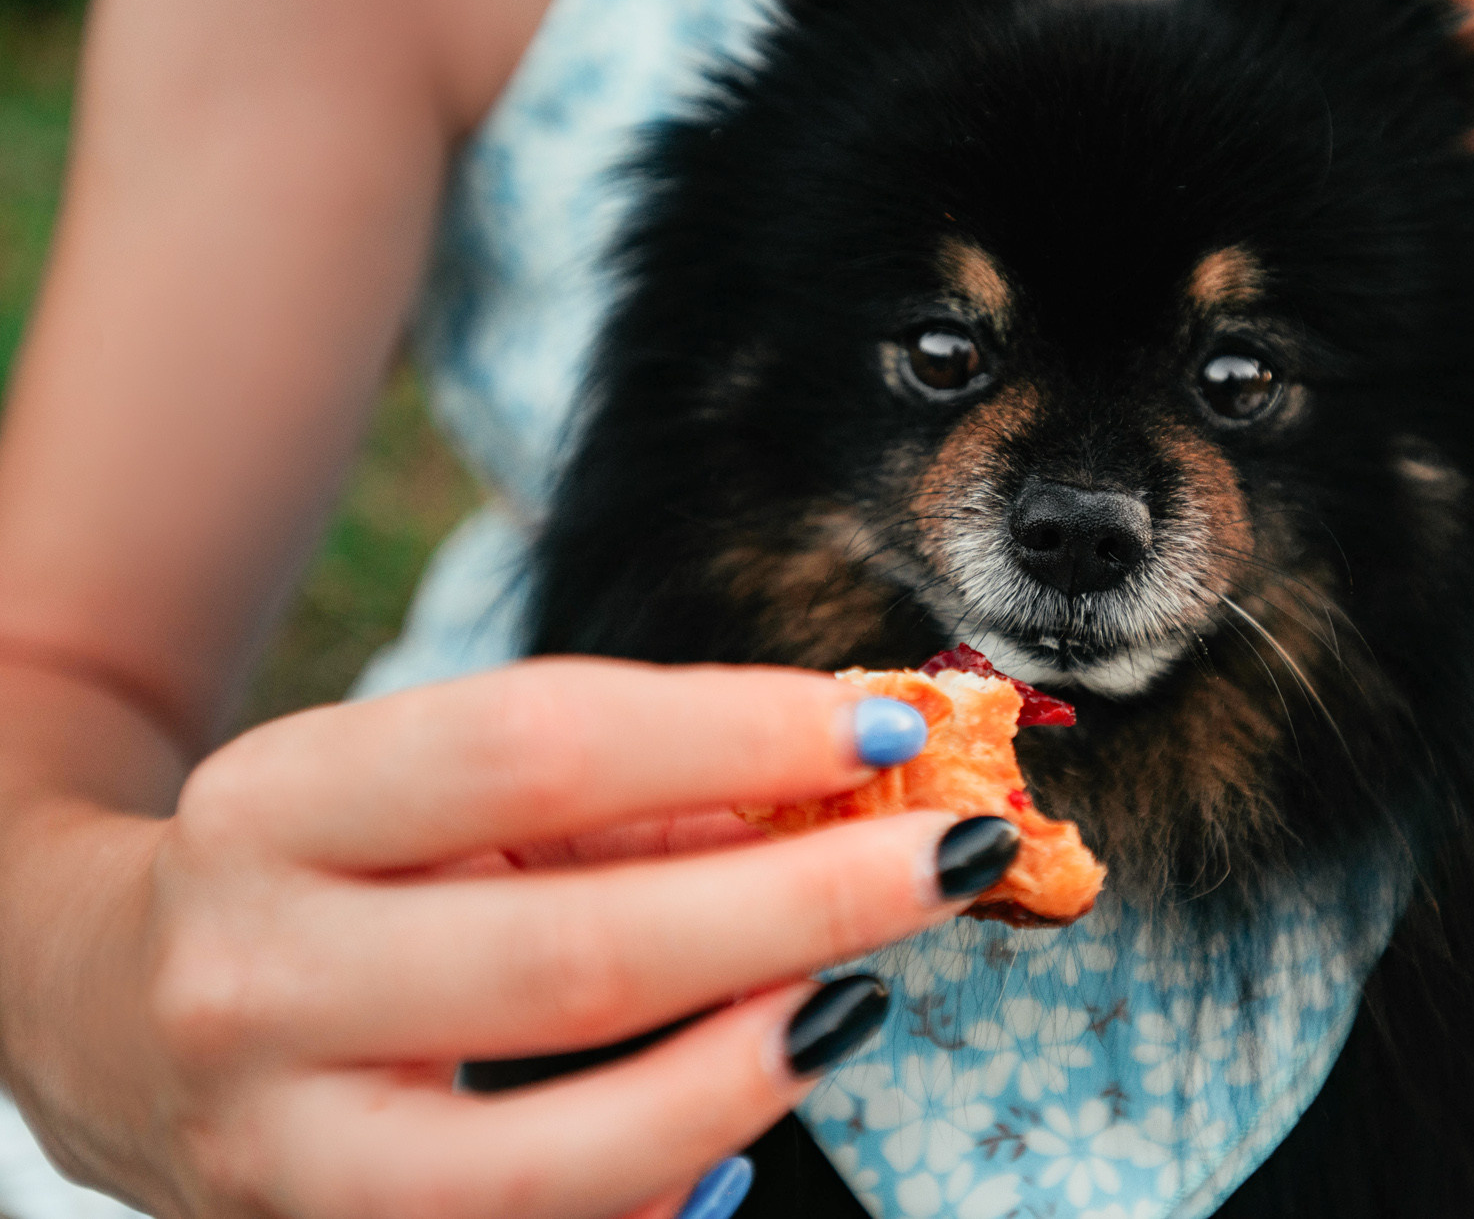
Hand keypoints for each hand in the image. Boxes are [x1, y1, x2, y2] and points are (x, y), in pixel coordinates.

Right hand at [0, 659, 1006, 1218]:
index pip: (540, 749)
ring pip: (564, 1154)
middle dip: (801, 907)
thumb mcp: (437, 787)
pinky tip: (746, 1123)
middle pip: (580, 956)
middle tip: (948, 855)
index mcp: (279, 807)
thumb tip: (849, 771)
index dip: (735, 733)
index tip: (882, 721)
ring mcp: (283, 1155)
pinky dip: (670, 1187)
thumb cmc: (325, 864)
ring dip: (754, 1068)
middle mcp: (257, 981)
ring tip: (861, 994)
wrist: (104, 1003)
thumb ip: (635, 783)